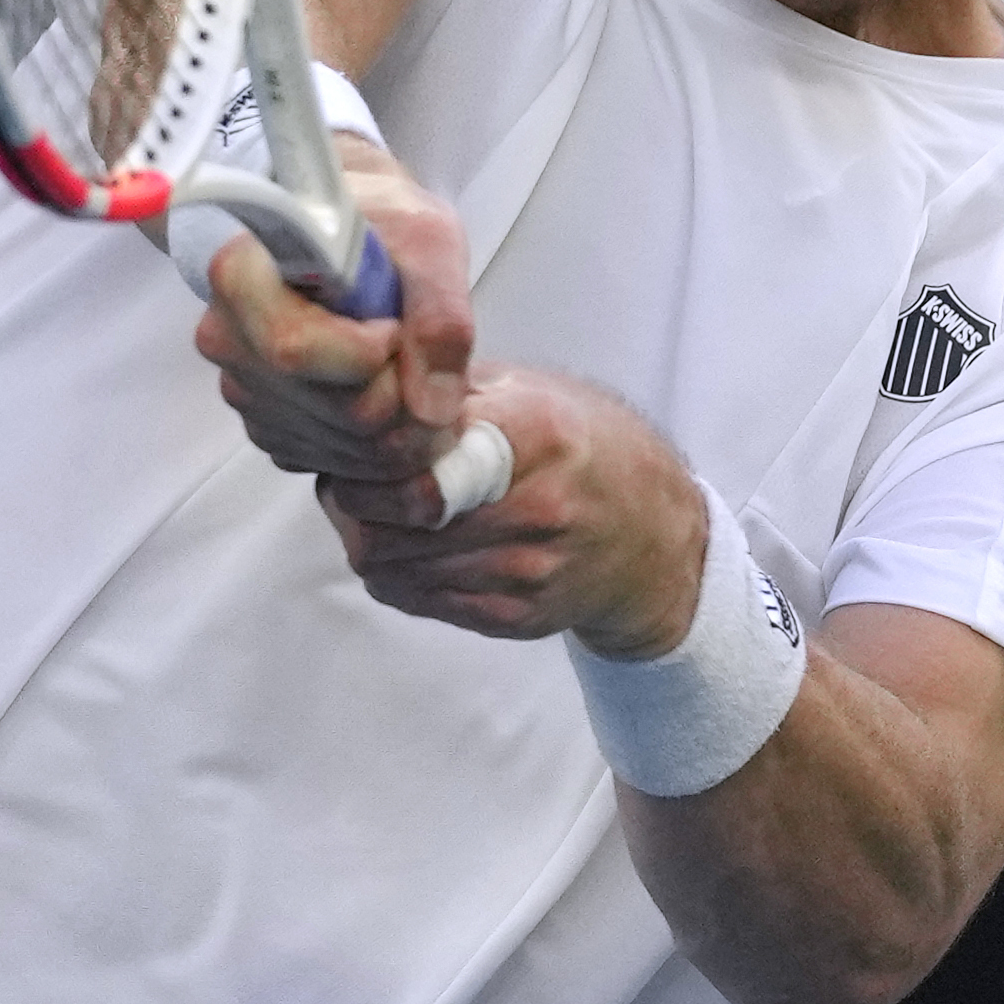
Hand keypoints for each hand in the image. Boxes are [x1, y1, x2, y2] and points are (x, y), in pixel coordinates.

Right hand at [192, 138, 476, 486]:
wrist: (351, 223)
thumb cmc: (378, 215)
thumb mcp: (425, 238)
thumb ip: (438, 314)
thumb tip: (432, 405)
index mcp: (243, 273)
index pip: (296, 350)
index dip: (369, 354)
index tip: (396, 323)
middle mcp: (229, 338)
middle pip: (338, 411)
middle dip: (410, 398)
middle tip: (432, 356)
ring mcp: (245, 388)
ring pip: (346, 447)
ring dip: (405, 427)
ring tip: (418, 369)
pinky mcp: (269, 424)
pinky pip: (336, 462)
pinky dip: (382, 445)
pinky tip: (392, 392)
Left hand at [315, 365, 708, 655]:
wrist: (655, 534)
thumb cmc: (585, 448)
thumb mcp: (533, 391)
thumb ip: (455, 389)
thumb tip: (370, 387)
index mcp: (538, 434)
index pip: (416, 456)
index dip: (367, 455)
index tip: (356, 445)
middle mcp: (537, 506)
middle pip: (392, 520)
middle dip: (352, 499)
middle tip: (347, 480)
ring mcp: (528, 569)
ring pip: (391, 566)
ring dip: (365, 537)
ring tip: (374, 510)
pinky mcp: (516, 616)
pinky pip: (416, 599)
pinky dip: (393, 572)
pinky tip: (407, 545)